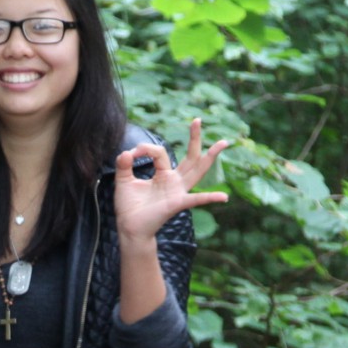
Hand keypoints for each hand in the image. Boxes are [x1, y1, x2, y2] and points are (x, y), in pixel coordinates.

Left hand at [114, 118, 228, 240]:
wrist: (129, 227)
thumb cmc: (129, 206)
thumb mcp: (124, 181)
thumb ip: (124, 164)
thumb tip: (127, 151)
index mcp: (163, 175)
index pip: (159, 153)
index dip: (145, 149)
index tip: (132, 153)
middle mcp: (174, 181)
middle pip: (190, 157)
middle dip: (194, 138)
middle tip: (198, 120)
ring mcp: (178, 192)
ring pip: (197, 170)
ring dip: (210, 157)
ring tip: (223, 143)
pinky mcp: (176, 203)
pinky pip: (195, 200)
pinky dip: (209, 198)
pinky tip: (224, 197)